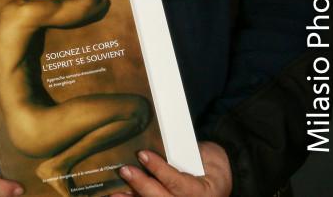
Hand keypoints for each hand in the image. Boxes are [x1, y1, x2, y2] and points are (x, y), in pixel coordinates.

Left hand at [113, 142, 231, 196]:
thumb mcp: (205, 154)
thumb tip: (158, 141)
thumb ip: (184, 151)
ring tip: (114, 193)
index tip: (143, 154)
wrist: (217, 179)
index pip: (179, 184)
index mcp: (204, 191)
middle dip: (142, 185)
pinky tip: (119, 196)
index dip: (160, 170)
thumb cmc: (210, 163)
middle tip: (126, 170)